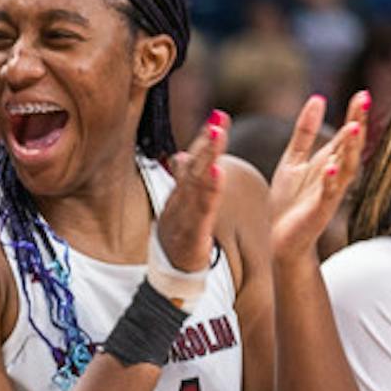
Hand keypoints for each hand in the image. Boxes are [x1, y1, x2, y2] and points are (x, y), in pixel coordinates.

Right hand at [158, 110, 227, 273]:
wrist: (171, 274)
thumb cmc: (179, 239)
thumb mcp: (183, 208)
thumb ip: (185, 181)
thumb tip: (181, 155)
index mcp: (181, 194)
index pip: (194, 162)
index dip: (204, 140)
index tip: (218, 115)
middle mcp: (180, 201)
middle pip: (195, 168)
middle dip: (207, 142)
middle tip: (219, 118)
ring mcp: (184, 217)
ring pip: (197, 184)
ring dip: (208, 157)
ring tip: (218, 134)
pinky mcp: (192, 235)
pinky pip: (202, 210)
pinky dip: (210, 191)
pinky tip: (219, 172)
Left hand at [268, 92, 367, 262]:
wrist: (279, 238)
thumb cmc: (289, 201)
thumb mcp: (293, 159)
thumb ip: (305, 132)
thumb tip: (318, 98)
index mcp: (328, 161)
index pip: (345, 134)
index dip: (354, 115)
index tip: (362, 93)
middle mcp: (334, 175)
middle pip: (350, 147)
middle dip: (357, 124)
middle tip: (364, 100)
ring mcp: (329, 193)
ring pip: (345, 168)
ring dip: (349, 149)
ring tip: (353, 127)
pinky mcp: (318, 211)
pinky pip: (328, 195)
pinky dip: (330, 182)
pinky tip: (330, 168)